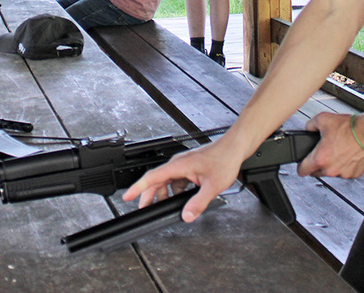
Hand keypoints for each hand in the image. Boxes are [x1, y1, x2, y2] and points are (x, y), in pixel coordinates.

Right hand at [123, 136, 244, 222]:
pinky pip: (178, 181)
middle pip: (157, 181)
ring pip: (168, 182)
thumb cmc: (224, 158)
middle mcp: (179, 164)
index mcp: (178, 166)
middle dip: (149, 196)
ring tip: (167, 206)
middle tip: (145, 208)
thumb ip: (198, 202)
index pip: (152, 177)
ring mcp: (185, 165)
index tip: (127, 196)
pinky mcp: (191, 168)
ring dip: (165, 194)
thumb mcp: (212, 186)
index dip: (138, 188)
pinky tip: (185, 199)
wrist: (235, 147)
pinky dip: (177, 191)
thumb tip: (187, 215)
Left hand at [297, 111, 363, 179]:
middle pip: (317, 172)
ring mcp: (344, 173)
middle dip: (318, 163)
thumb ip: (310, 125)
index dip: (301, 166)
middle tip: (323, 151)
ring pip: (332, 172)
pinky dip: (344, 165)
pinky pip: (344, 172)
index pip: (302, 171)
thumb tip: (307, 129)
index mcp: (321, 158)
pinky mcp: (354, 174)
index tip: (302, 165)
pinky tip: (347, 154)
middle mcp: (331, 169)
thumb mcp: (322, 119)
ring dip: (332, 164)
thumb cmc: (350, 127)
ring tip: (338, 150)